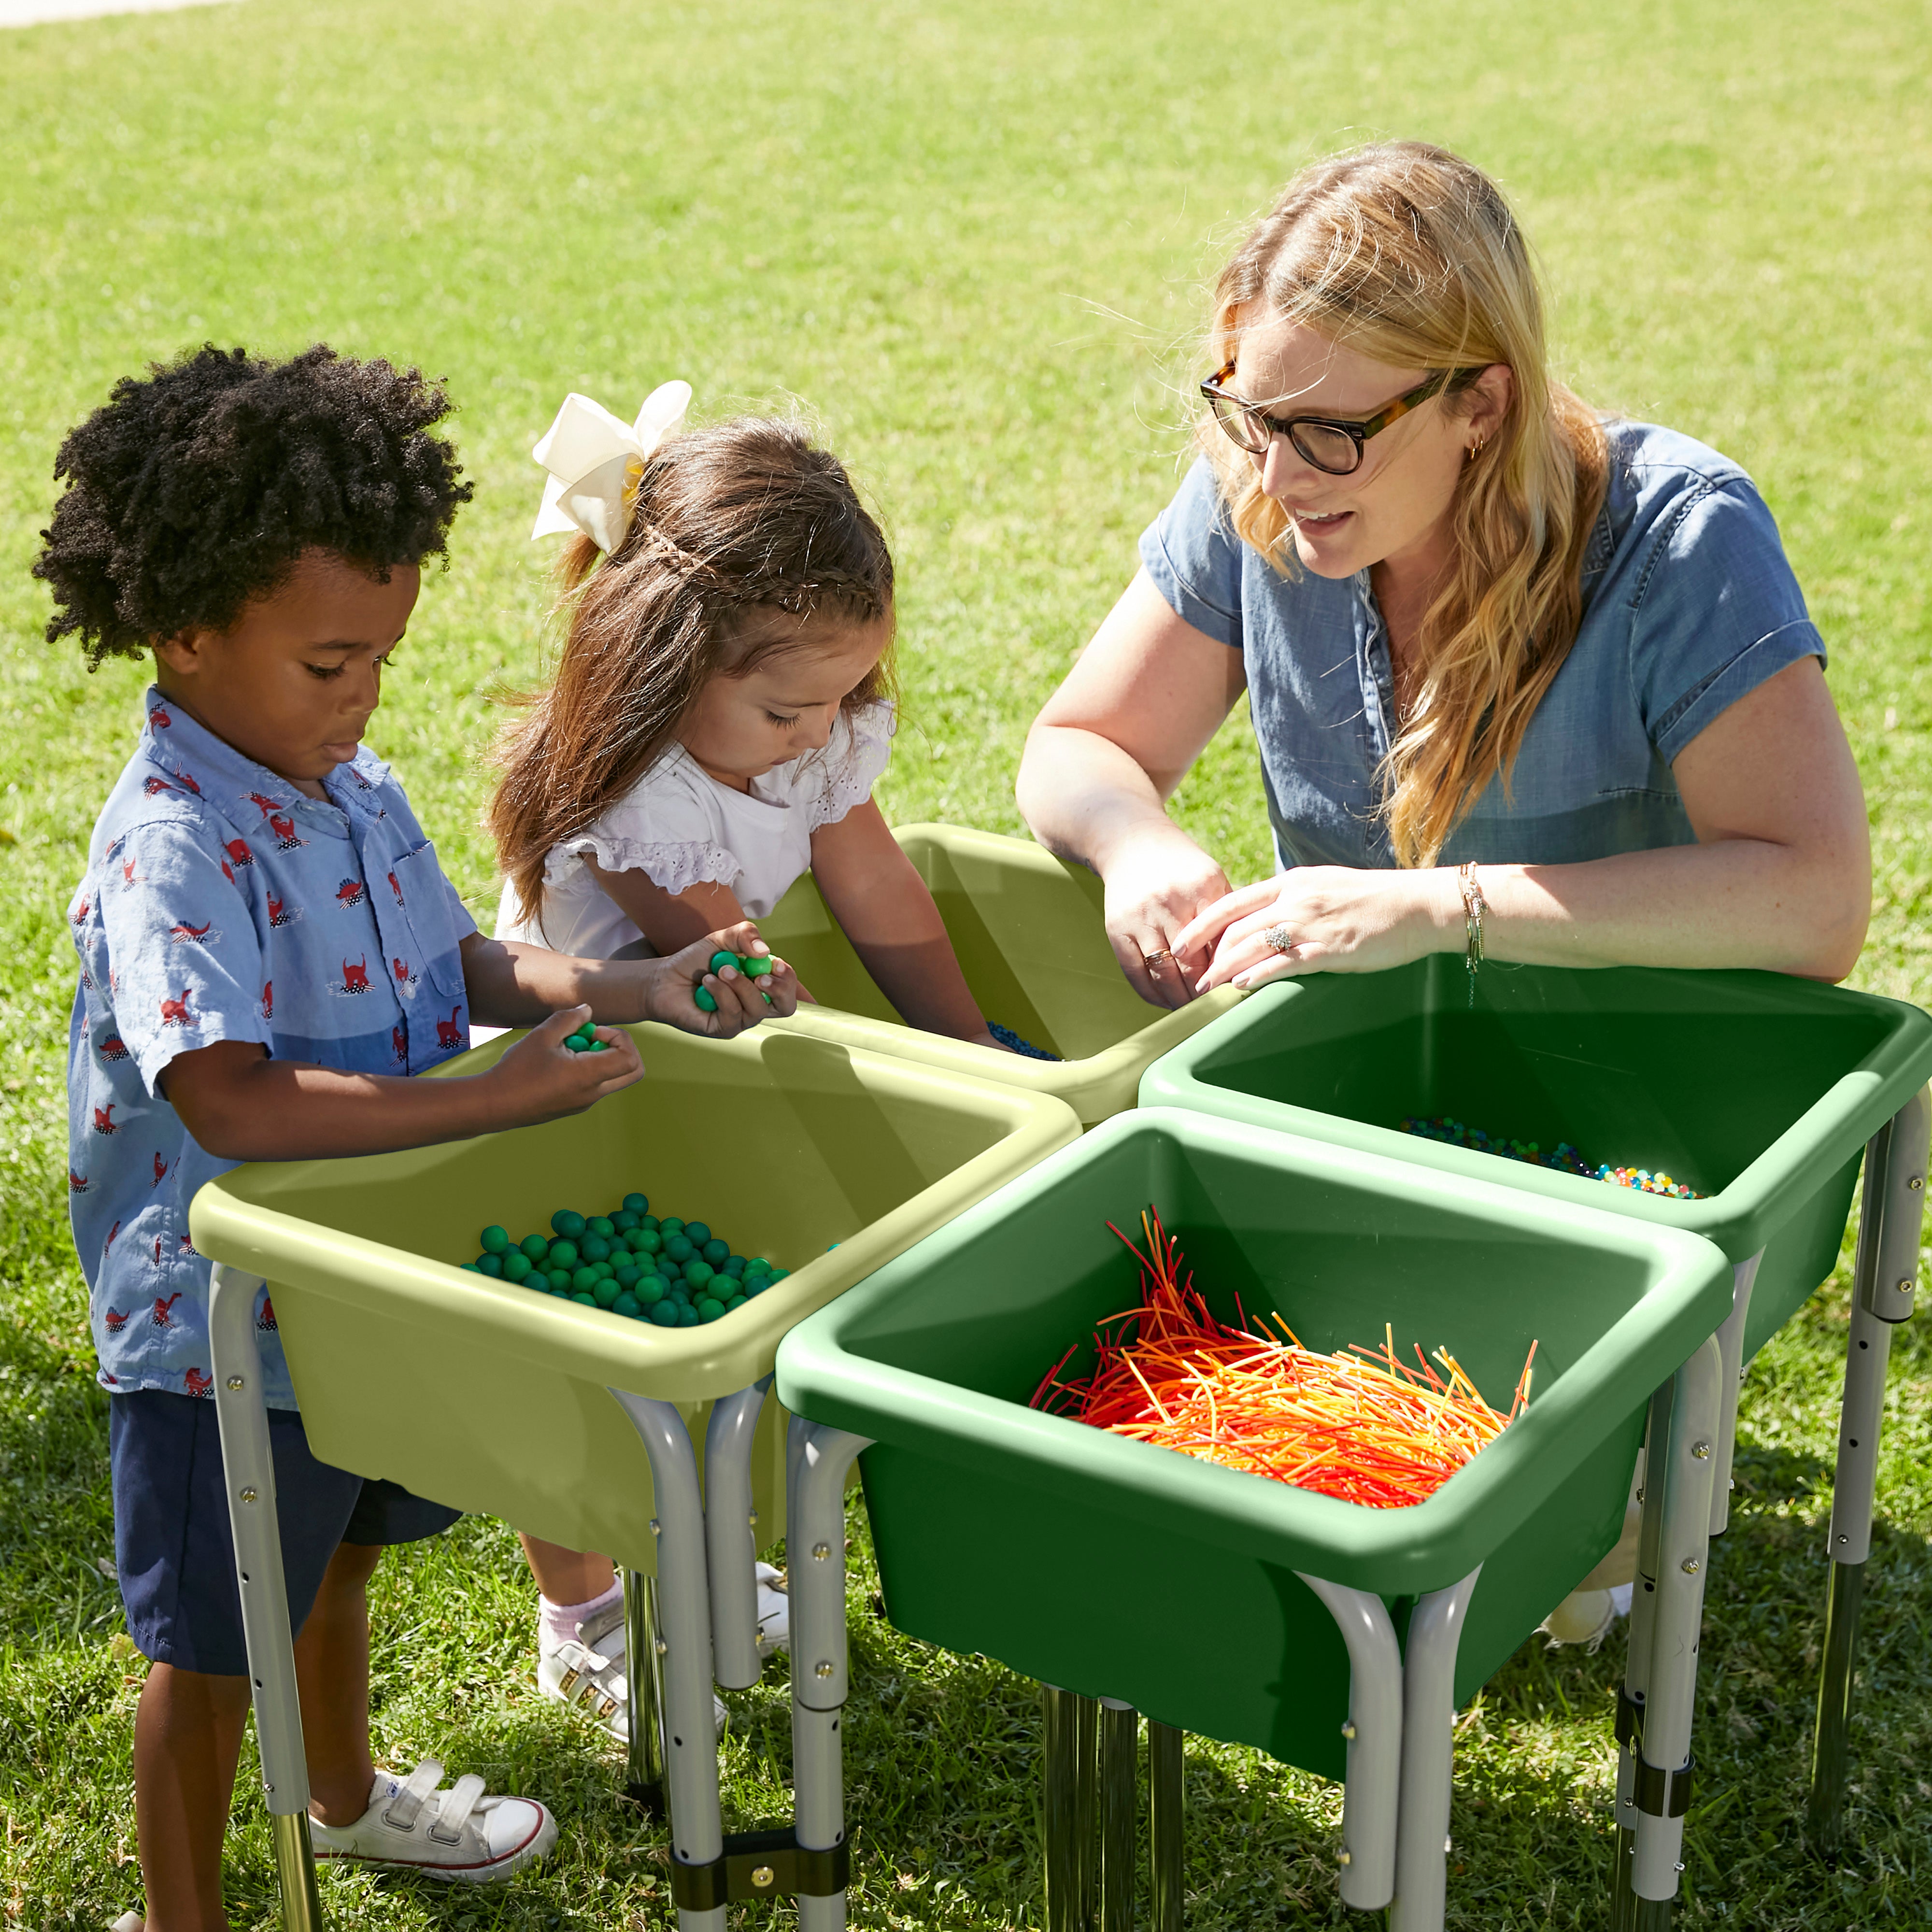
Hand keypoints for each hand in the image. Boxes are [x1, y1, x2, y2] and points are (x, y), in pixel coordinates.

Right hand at [487, 1006, 645, 1124]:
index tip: (594, 1032)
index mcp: (589, 1076)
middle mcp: (593, 1093)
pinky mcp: (575, 1105)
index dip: (620, 1038)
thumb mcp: (542, 1035)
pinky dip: (587, 1068)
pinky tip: (558, 1061)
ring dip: (600, 1057)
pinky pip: (595, 1084)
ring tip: (567, 1048)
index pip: (631, 1058)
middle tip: (591, 1039)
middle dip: (620, 1048)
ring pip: (613, 1076)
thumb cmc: (516, 1070)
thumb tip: (588, 1011)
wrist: (494, 1104)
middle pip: (632, 1071)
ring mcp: (585, 1102)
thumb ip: (569, 1019)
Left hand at [641, 924, 800, 1034]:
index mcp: (760, 984)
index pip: (788, 987)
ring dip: (740, 984)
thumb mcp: (721, 940)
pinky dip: (721, 992)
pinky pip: (733, 1013)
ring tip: (721, 969)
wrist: (664, 978)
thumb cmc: (694, 962)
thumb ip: (744, 935)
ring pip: (757, 1009)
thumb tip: (765, 952)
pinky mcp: (722, 1029)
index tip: (775, 963)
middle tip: (760, 975)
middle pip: (786, 1007)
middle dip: (779, 989)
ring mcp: (740, 1019)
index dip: (788, 977)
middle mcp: (754, 1004)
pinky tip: (707, 981)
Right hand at [1098, 828, 1233, 1009]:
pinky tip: (1165, 1002)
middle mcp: (1170, 903)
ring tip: (1193, 1012)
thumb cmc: (1181, 866)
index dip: (1229, 975)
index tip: (1237, 994)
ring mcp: (1140, 917)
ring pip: (1163, 974)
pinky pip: (1135, 973)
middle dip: (1205, 994)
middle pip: (1192, 965)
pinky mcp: (1117, 928)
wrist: (1131, 841)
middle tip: (1217, 1011)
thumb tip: (1248, 962)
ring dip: (1179, 1000)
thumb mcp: (1211, 879)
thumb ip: (1228, 917)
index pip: (1221, 945)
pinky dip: (1151, 994)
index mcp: (1202, 889)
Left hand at [1182, 867, 1457, 991]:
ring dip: (1225, 968)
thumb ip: (1293, 899)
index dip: (1202, 923)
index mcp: (1292, 882)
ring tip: (1205, 987)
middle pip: (1237, 926)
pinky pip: (1287, 962)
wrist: (1419, 905)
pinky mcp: (1332, 948)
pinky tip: (1241, 986)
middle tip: (1189, 974)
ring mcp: (1313, 923)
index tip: (1181, 941)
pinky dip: (1260, 974)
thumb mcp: (1325, 887)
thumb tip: (1265, 917)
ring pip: (1255, 944)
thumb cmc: (1375, 900)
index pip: (1234, 901)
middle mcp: (1297, 899)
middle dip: (1208, 953)